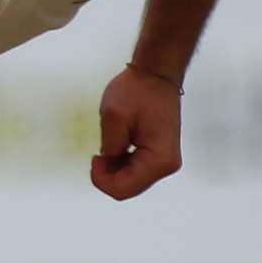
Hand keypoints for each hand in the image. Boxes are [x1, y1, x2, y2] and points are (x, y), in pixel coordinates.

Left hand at [90, 64, 182, 199]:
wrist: (156, 74)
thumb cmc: (137, 90)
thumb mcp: (113, 116)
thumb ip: (110, 146)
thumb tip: (109, 162)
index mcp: (159, 159)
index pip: (123, 189)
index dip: (101, 179)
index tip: (94, 156)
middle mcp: (167, 166)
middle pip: (127, 189)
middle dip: (107, 174)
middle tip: (98, 152)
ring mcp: (165, 162)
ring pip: (130, 182)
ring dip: (114, 168)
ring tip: (109, 142)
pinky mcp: (160, 156)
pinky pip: (135, 171)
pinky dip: (121, 163)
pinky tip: (117, 144)